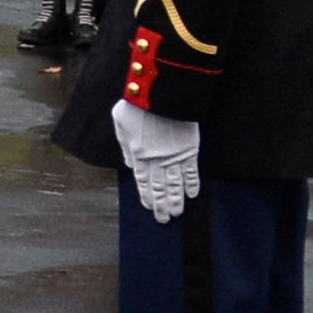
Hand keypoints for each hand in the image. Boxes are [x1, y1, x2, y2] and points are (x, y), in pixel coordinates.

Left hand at [115, 102, 201, 222]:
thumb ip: (125, 145)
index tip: (150, 207)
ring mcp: (173, 155)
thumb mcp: (121, 123)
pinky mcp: (189, 149)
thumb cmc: (137, 105)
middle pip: (158, 187)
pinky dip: (191, 184)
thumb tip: (129, 165)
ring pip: (174, 183)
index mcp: (138, 154)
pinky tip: (192, 195)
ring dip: (175, 199)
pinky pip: (191, 171)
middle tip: (164, 218)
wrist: (159, 93)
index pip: (142, 181)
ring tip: (176, 213)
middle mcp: (155, 159)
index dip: (146, 196)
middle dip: (161, 204)